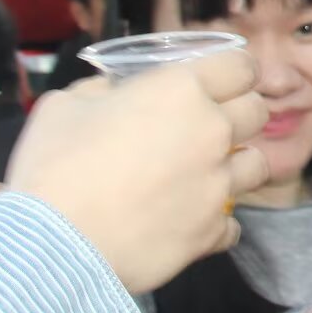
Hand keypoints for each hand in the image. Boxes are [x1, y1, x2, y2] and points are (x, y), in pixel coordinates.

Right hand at [6, 55, 269, 293]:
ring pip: (257, 165)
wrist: (53, 247)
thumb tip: (116, 93)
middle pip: (257, 111)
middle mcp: (211, 133)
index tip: (219, 81)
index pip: (240, 66)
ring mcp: (217, 185)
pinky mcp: (212, 231)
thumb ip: (102, 90)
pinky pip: (232, 223)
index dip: (231, 71)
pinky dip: (214, 221)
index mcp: (180, 90)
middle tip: (204, 126)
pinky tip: (186, 221)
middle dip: (238, 113)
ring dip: (234, 165)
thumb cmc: (53, 166)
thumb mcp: (64, 105)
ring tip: (201, 175)